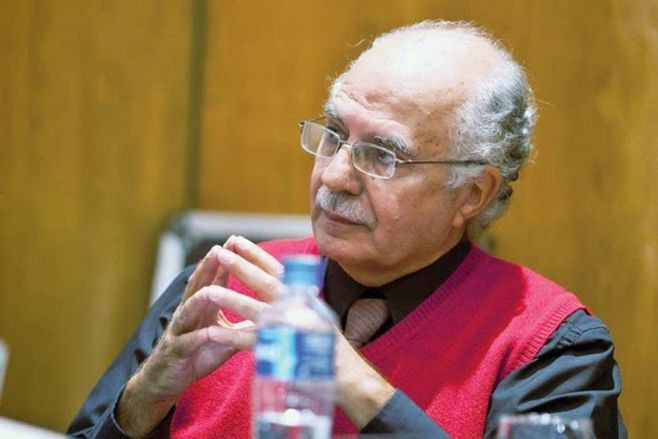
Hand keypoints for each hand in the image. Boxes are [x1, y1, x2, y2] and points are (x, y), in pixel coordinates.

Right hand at [117, 236, 282, 436]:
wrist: (167, 378)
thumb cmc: (199, 352)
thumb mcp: (224, 334)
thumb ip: (243, 321)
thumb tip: (272, 313)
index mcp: (203, 306)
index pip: (213, 278)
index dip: (223, 262)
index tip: (236, 242)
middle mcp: (189, 313)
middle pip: (198, 286)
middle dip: (208, 268)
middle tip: (218, 250)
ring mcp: (181, 330)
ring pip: (188, 310)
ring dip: (199, 299)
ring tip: (210, 289)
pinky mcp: (176, 351)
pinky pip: (187, 342)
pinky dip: (197, 337)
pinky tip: (206, 333)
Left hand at [214, 238, 394, 428]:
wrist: (348, 376)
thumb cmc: (328, 344)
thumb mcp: (314, 312)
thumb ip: (295, 296)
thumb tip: (278, 277)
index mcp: (304, 296)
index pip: (278, 271)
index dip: (257, 255)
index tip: (237, 240)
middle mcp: (300, 308)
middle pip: (267, 284)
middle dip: (242, 268)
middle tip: (220, 254)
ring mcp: (293, 330)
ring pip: (258, 312)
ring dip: (233, 301)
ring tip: (209, 292)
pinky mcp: (285, 354)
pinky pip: (254, 344)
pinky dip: (233, 338)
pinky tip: (213, 333)